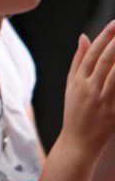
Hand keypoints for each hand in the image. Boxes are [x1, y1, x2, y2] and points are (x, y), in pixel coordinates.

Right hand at [59, 21, 114, 155]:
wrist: (78, 144)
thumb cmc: (75, 113)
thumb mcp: (70, 85)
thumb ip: (78, 60)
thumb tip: (83, 37)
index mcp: (78, 81)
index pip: (92, 53)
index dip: (104, 37)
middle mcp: (90, 89)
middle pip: (106, 60)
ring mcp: (103, 101)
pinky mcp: (114, 113)